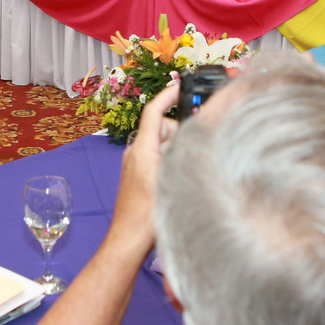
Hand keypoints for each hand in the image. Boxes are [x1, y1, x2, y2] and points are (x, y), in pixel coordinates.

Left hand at [108, 82, 179, 250]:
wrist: (129, 240)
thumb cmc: (148, 216)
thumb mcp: (172, 180)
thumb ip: (181, 153)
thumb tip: (193, 132)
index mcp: (142, 150)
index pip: (154, 112)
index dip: (167, 95)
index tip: (181, 84)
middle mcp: (135, 153)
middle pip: (162, 127)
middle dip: (180, 131)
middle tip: (196, 147)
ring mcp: (135, 165)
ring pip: (162, 144)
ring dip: (177, 148)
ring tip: (187, 169)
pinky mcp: (137, 176)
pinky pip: (157, 157)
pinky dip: (170, 159)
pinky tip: (180, 177)